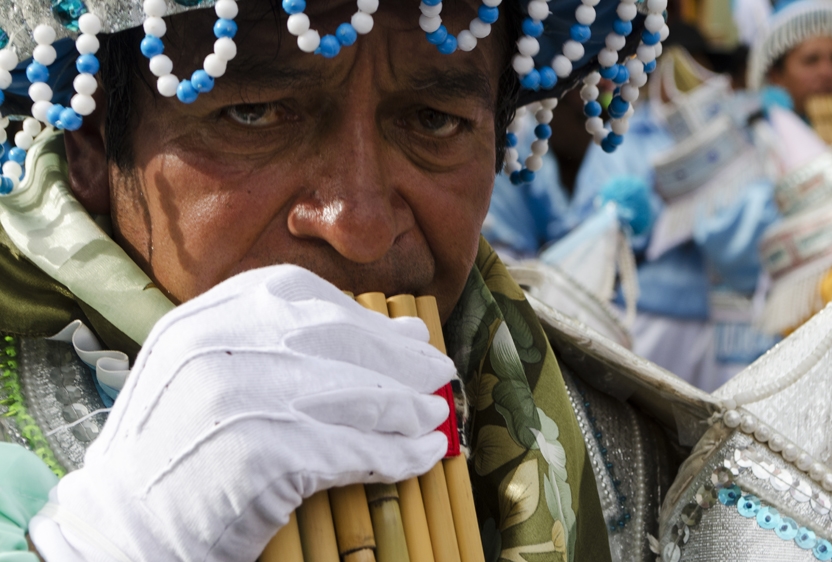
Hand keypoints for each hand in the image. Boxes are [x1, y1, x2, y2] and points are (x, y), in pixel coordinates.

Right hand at [30, 265, 452, 561]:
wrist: (119, 530)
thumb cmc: (174, 453)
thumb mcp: (206, 374)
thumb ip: (282, 345)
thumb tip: (403, 336)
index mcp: (202, 318)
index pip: (300, 296)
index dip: (363, 318)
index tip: (405, 337)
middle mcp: (218, 347)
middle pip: (337, 341)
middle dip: (399, 361)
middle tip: (440, 374)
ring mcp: (240, 399)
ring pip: (353, 394)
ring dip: (408, 408)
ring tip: (438, 416)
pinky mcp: (263, 457)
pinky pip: (353, 450)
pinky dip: (397, 454)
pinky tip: (423, 455)